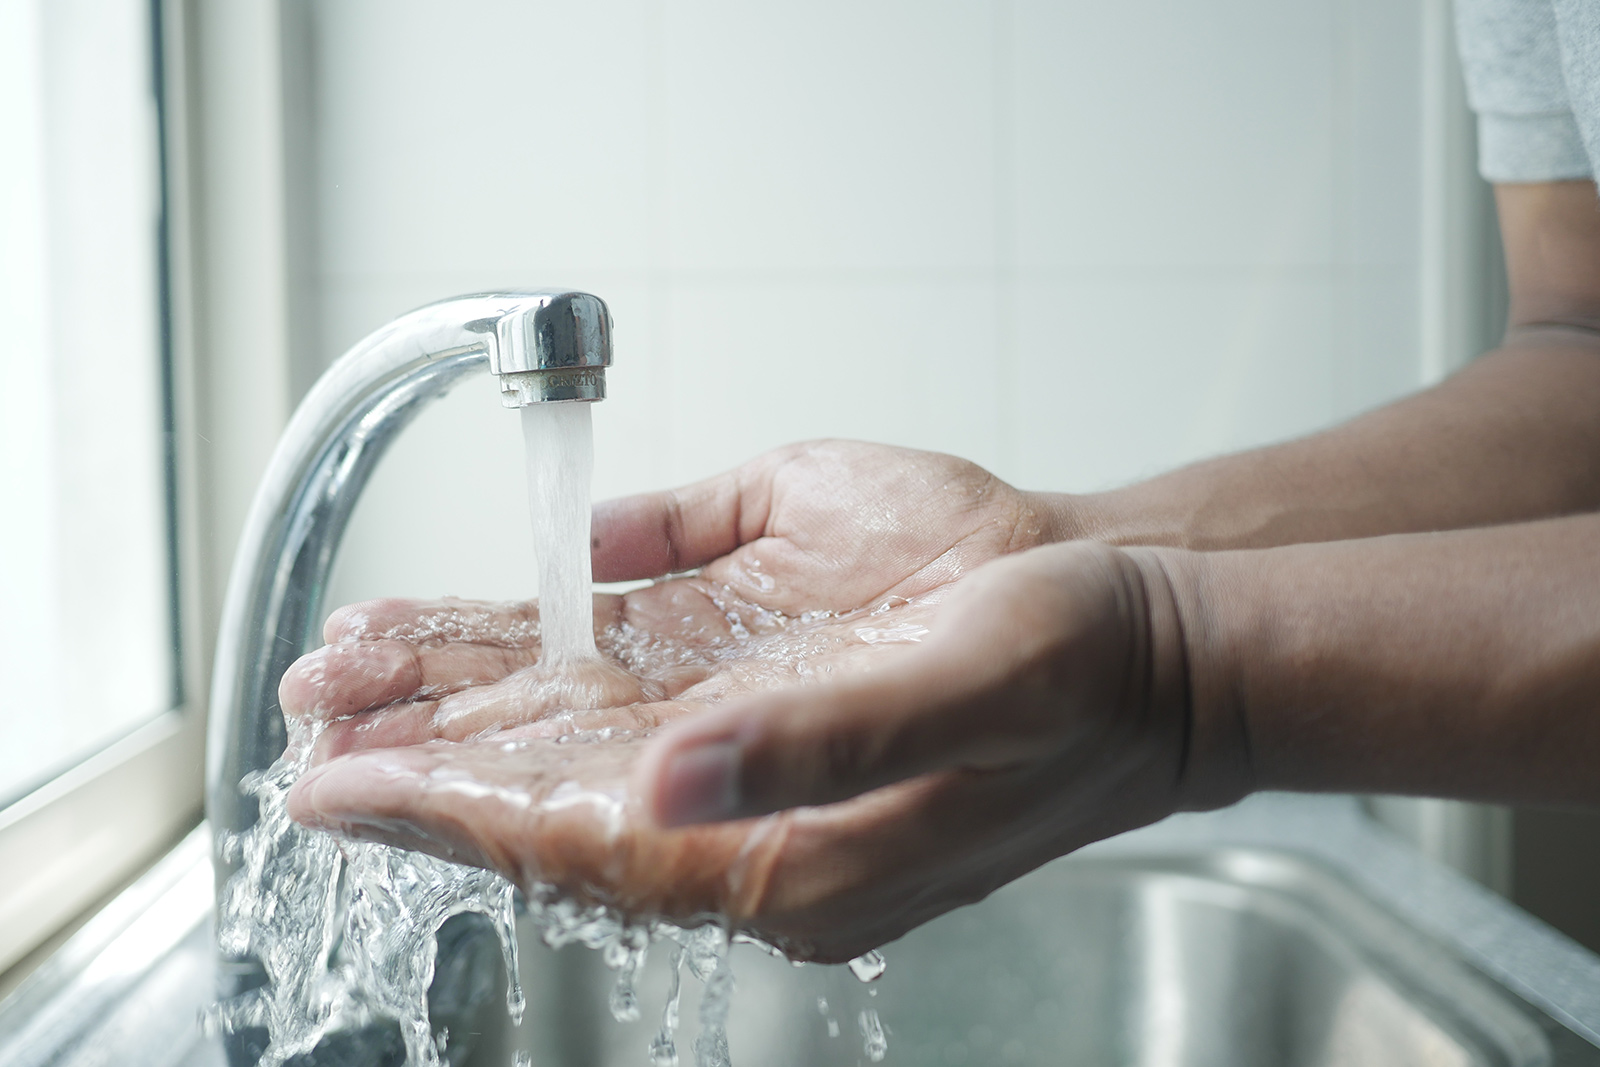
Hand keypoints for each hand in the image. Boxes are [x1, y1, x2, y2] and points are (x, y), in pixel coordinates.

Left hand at [285, 441, 1216, 958]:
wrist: (1150, 639)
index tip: (338, 786)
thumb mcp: (969, 689)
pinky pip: (634, 691)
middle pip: (557, 800)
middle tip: (307, 725)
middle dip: (428, 759)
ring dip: (469, 707)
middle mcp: (757, 821)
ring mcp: (758, 758)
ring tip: (355, 673)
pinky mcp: (771, 697)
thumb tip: (669, 768)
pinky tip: (480, 636)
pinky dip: (545, 662)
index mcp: (795, 856)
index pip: (583, 844)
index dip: (453, 811)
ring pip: (581, 742)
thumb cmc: (1079, 664)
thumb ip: (818, 739)